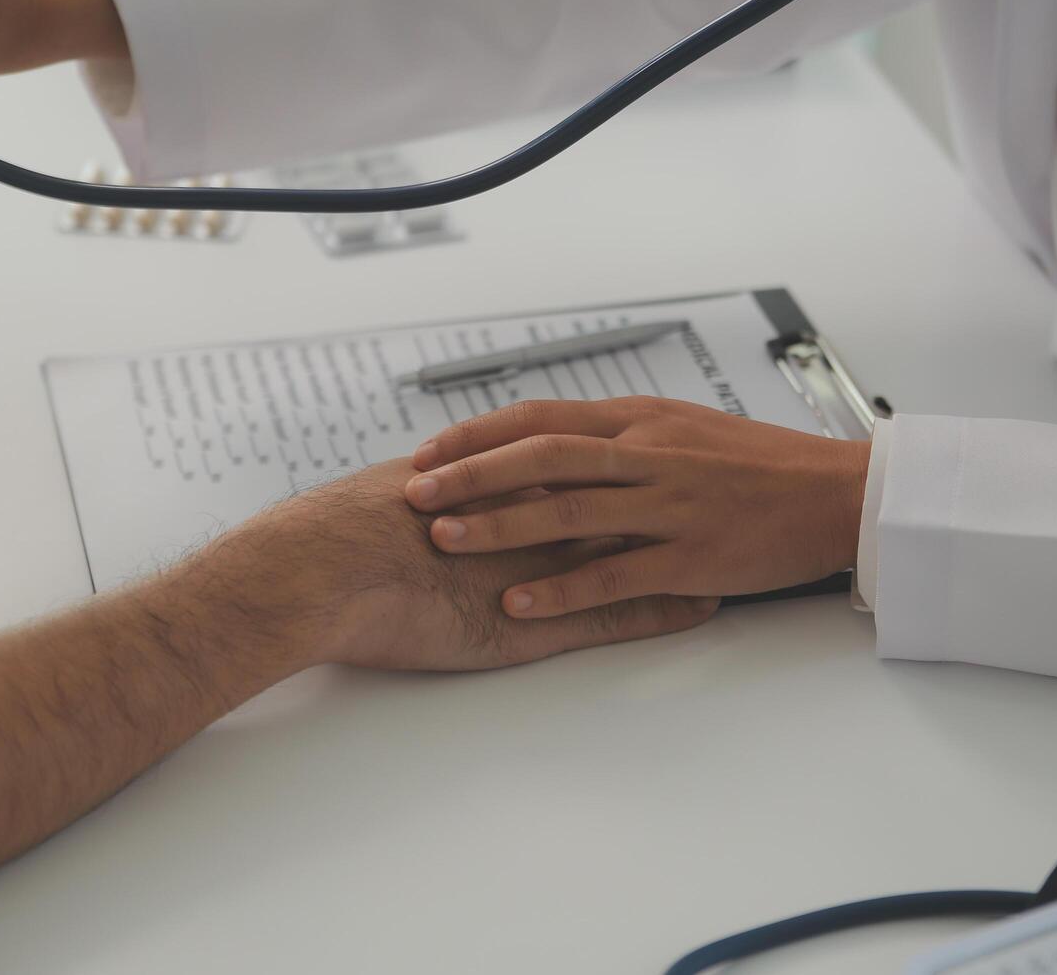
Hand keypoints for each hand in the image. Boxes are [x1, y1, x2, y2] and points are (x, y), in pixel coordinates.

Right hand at [143, 458, 719, 682]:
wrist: (315, 574)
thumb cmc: (345, 537)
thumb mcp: (410, 497)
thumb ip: (452, 483)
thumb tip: (463, 467)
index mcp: (503, 479)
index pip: (582, 456)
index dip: (630, 447)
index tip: (670, 435)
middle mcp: (531, 514)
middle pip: (625, 490)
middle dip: (679, 481)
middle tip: (728, 469)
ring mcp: (540, 567)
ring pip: (634, 548)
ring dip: (688, 542)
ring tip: (741, 533)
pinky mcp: (537, 621)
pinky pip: (615, 614)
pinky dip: (660, 611)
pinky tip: (703, 608)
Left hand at [401, 398, 869, 618]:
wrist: (835, 493)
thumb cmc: (757, 463)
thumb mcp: (681, 428)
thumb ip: (617, 436)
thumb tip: (549, 445)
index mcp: (641, 420)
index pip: (542, 419)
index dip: (479, 435)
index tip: (429, 452)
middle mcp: (648, 455)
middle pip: (543, 457)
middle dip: (471, 474)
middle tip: (414, 492)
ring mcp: (670, 506)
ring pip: (570, 512)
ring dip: (501, 527)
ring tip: (444, 539)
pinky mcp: (691, 558)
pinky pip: (615, 576)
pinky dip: (562, 591)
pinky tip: (517, 604)